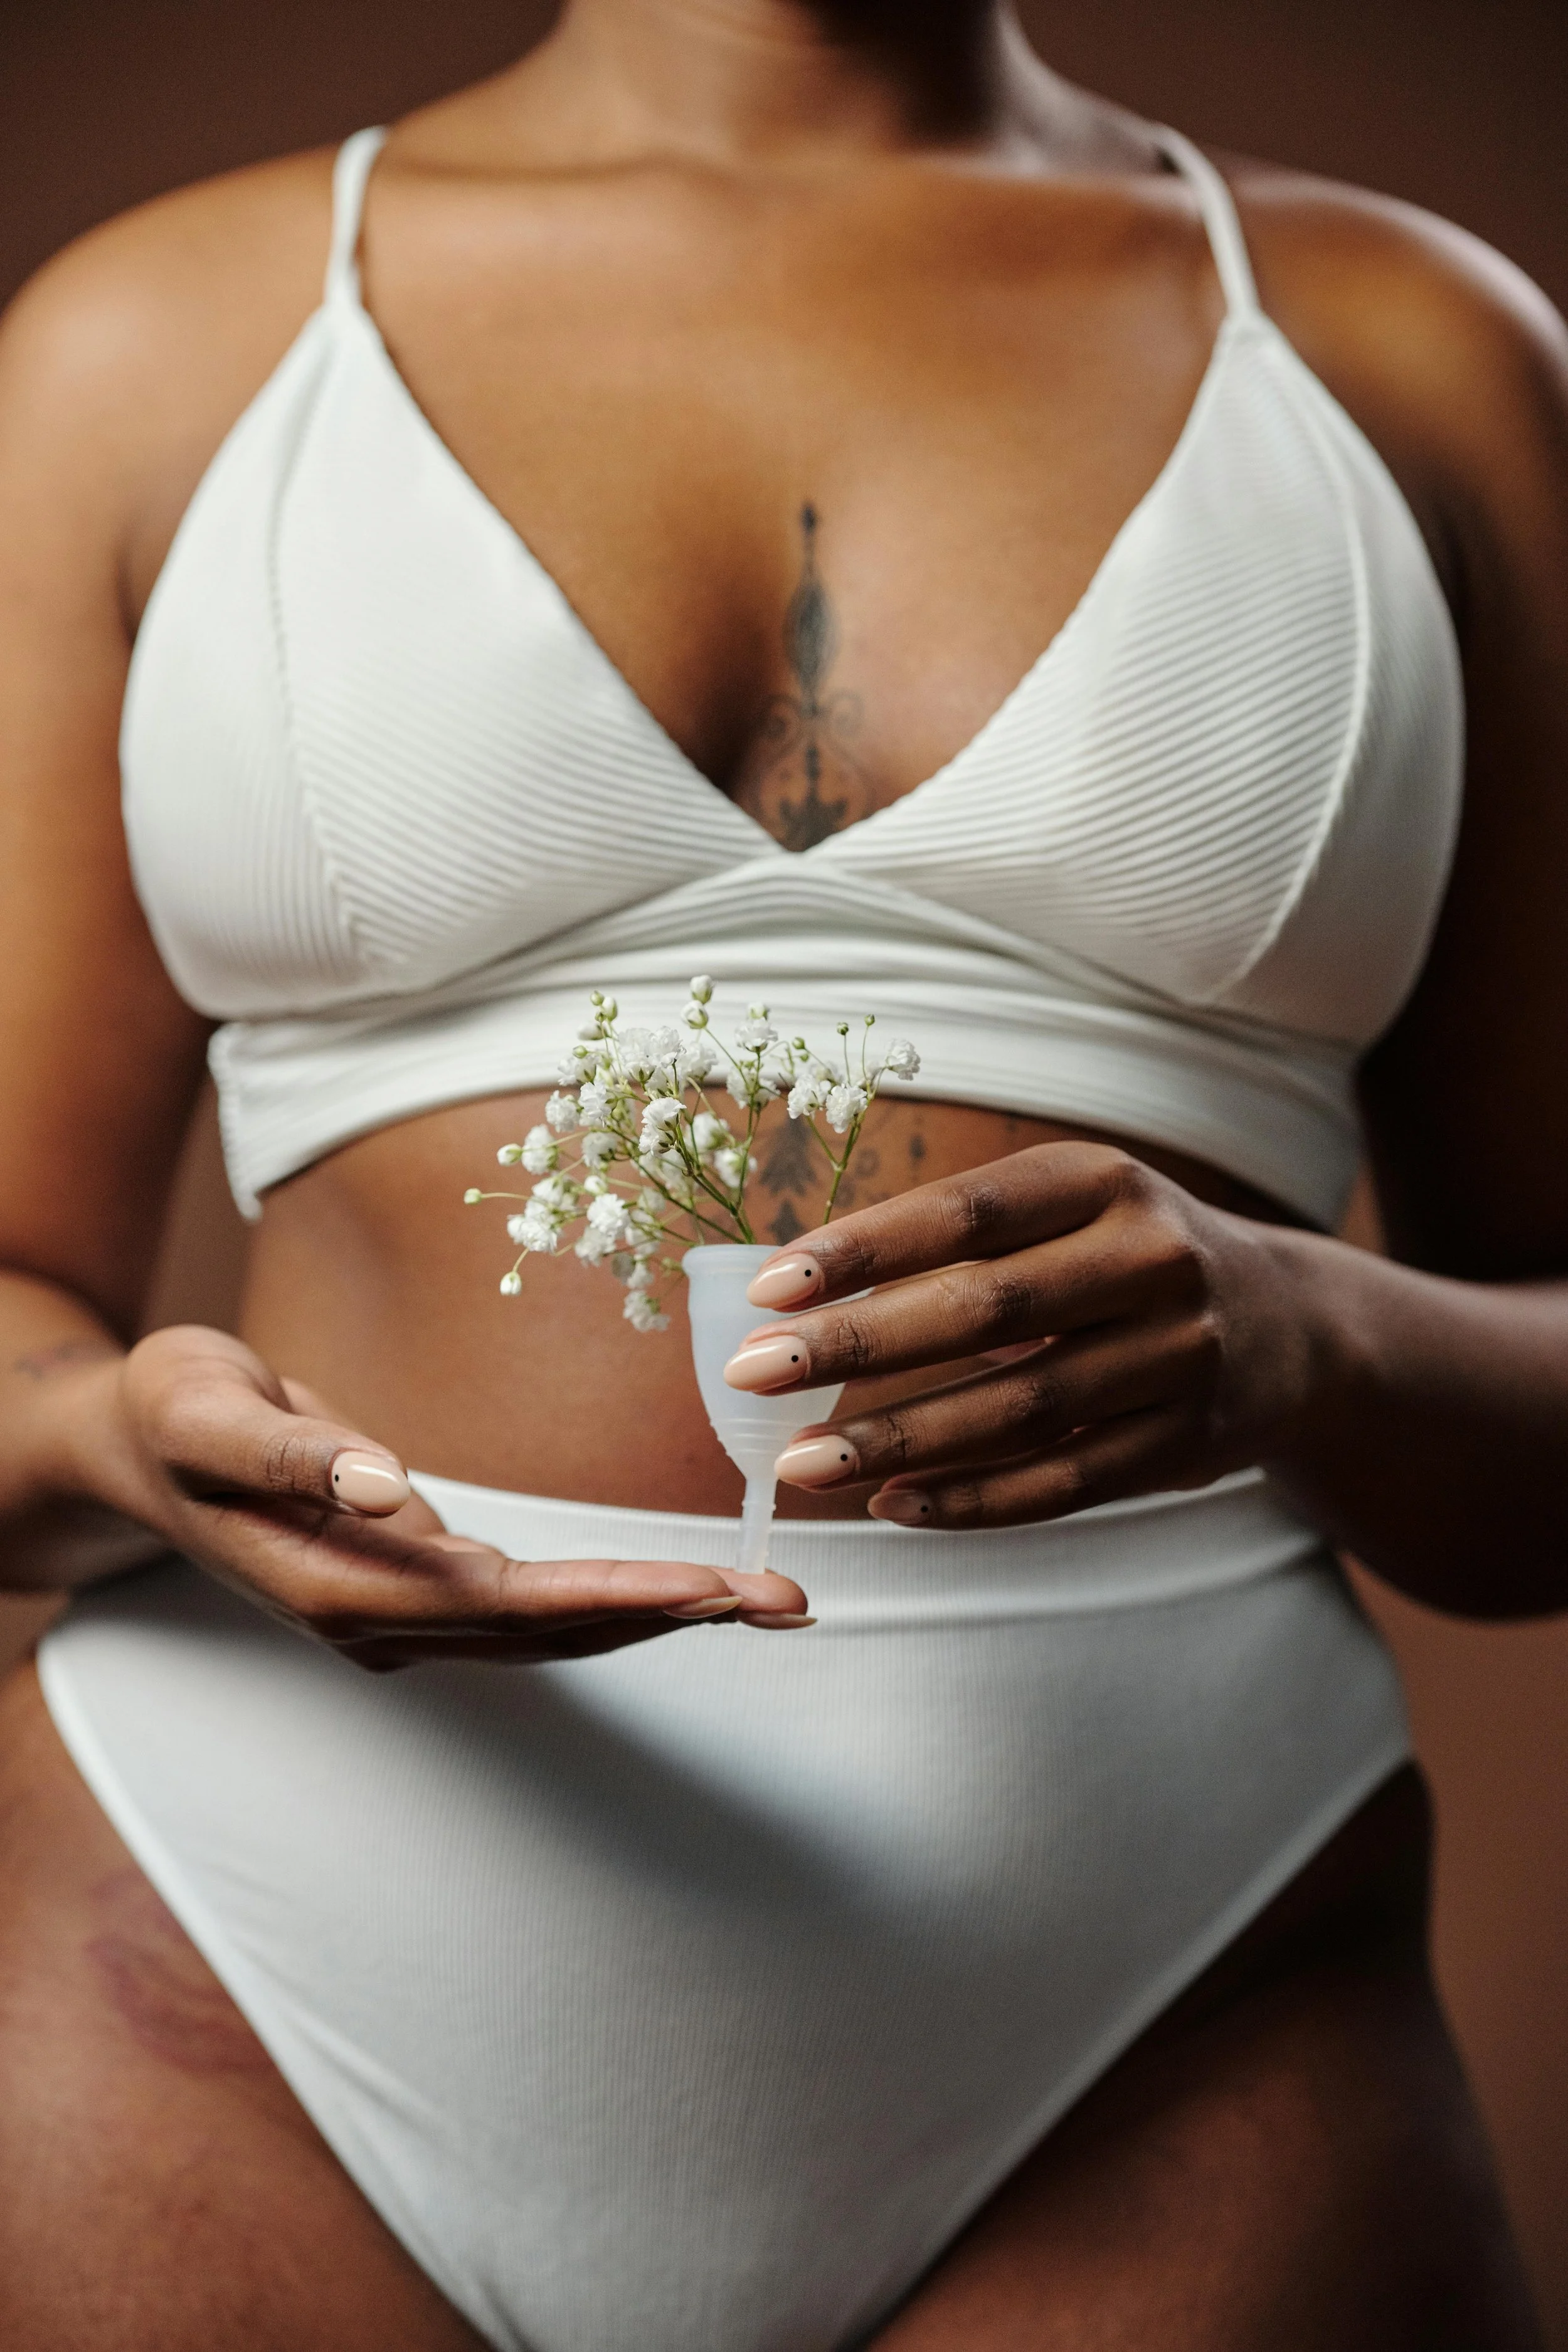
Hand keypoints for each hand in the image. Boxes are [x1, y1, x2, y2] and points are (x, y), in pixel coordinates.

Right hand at [54, 1325, 809, 1665]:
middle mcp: (377, 1620)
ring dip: (657, 1616)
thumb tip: (382, 1486)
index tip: (713, 1588)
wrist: (126, 1451)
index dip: (613, 1595)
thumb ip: (294, 1453)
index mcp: (337, 1585)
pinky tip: (676, 1590)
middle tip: (789, 1601)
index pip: (504, 1603)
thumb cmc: (167, 1415)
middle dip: (673, 1617)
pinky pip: (530, 1607)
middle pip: (551, 1631)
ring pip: (550, 1629)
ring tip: (765, 1601)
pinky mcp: (409, 1588)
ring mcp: (394, 1614)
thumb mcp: (208, 1410)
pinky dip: (610, 1598)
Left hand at [724, 1142, 1329, 1529]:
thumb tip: (800, 1293)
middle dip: (857, 1346)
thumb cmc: (1126, 1255)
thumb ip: (963, 1242)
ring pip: (1019, 1408)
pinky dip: (973, 1501)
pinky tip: (893, 1506)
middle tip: (752, 1376)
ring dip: (898, 1440)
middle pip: (986, 1310)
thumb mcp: (1071, 1207)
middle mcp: (1153, 1259)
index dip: (866, 1248)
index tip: (767, 1286)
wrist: (1294, 1326)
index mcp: (1107, 1180)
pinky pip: (1064, 1481)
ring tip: (799, 1464)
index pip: (969, 1211)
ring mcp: (1180, 1356)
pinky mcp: (1188, 1442)